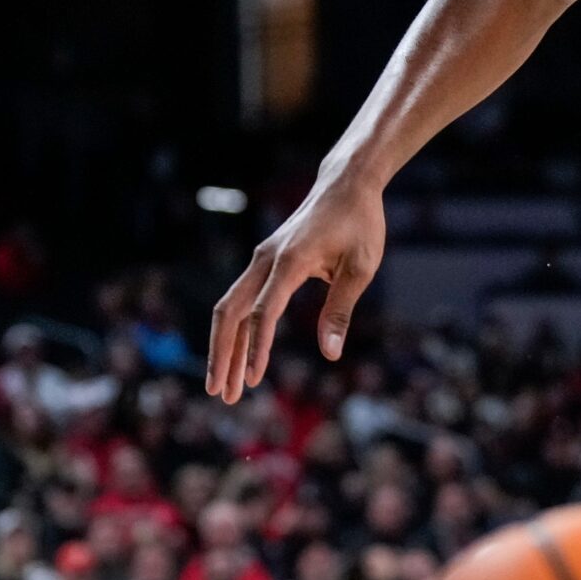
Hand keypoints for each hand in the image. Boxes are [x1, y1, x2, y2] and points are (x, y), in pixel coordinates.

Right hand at [207, 172, 386, 402]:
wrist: (345, 185)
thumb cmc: (358, 224)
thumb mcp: (360, 267)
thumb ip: (340, 310)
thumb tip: (330, 354)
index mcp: (291, 261)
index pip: (265, 311)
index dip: (258, 347)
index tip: (253, 379)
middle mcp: (266, 260)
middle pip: (232, 312)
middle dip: (223, 355)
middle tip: (220, 394)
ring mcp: (261, 261)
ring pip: (231, 309)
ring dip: (224, 348)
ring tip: (223, 388)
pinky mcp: (264, 264)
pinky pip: (242, 301)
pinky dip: (236, 331)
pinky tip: (236, 358)